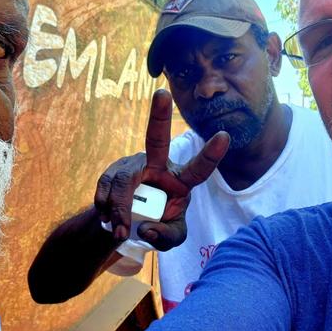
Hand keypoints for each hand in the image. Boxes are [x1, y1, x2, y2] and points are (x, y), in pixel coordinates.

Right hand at [94, 89, 229, 249]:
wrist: (125, 223)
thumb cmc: (158, 223)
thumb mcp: (171, 236)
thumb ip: (167, 237)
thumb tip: (147, 228)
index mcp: (180, 180)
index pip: (199, 168)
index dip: (211, 154)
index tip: (225, 135)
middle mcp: (157, 164)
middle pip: (156, 140)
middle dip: (159, 115)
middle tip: (162, 93)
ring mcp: (133, 164)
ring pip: (124, 180)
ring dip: (119, 208)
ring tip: (120, 230)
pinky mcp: (112, 171)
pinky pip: (106, 187)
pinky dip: (105, 208)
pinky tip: (108, 218)